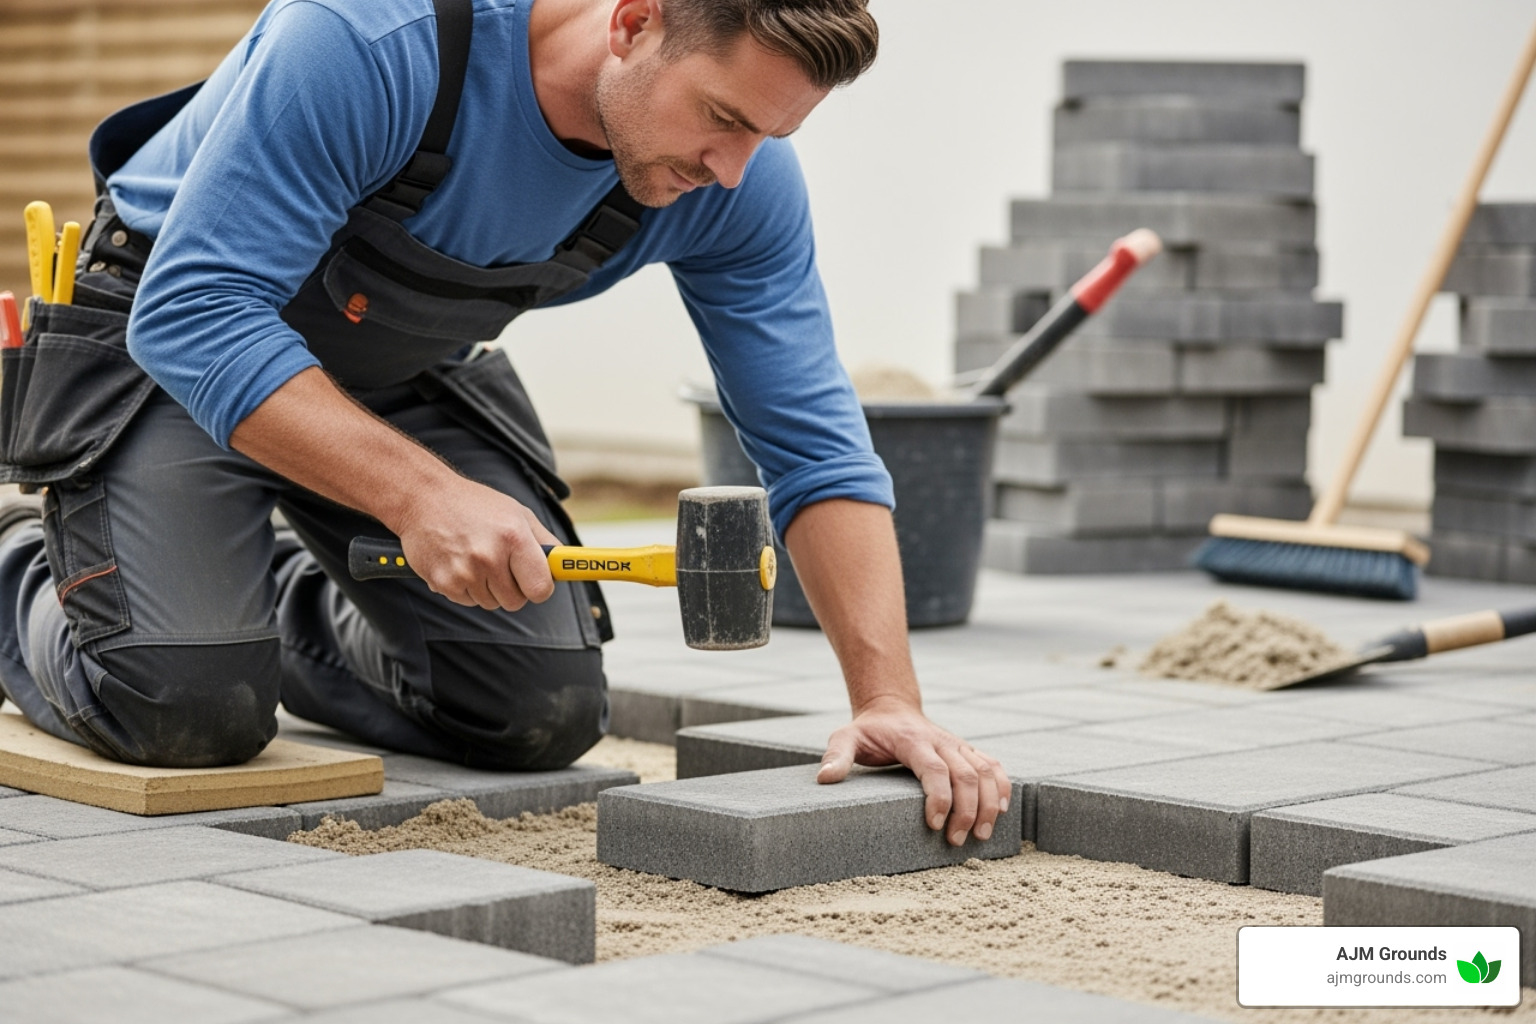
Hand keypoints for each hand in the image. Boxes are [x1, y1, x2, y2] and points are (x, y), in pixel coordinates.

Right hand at [394, 476, 560, 610]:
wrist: (424, 498)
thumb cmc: (475, 505)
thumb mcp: (517, 513)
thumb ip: (544, 541)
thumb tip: (564, 565)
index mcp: (514, 538)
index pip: (541, 588)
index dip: (540, 588)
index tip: (536, 582)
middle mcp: (490, 557)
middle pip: (516, 601)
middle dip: (513, 588)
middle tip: (502, 565)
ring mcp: (465, 572)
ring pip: (491, 603)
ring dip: (488, 588)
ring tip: (476, 558)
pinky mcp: (443, 583)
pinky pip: (468, 601)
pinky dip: (467, 588)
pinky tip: (459, 563)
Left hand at [816, 699, 1009, 846]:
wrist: (891, 708)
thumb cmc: (868, 730)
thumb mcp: (846, 737)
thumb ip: (836, 756)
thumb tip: (825, 778)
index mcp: (913, 741)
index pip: (935, 769)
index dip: (939, 797)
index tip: (934, 825)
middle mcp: (941, 741)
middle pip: (966, 775)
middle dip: (968, 810)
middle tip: (957, 841)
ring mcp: (957, 745)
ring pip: (986, 771)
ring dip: (990, 803)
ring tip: (983, 834)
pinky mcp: (967, 751)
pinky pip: (993, 765)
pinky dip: (1003, 786)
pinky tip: (1002, 810)